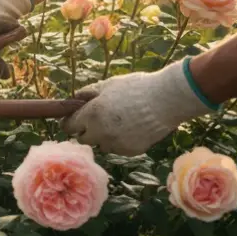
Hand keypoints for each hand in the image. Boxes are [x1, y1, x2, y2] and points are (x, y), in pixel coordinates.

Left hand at [62, 60, 213, 155]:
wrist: (168, 100)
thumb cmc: (137, 88)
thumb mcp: (109, 85)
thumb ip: (88, 93)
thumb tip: (74, 99)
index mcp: (91, 115)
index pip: (68, 126)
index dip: (70, 122)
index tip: (74, 120)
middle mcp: (100, 132)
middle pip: (83, 139)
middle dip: (87, 131)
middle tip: (97, 120)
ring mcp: (115, 144)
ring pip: (101, 144)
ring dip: (105, 137)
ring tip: (120, 122)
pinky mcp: (130, 151)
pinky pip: (118, 148)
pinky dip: (121, 141)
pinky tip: (133, 128)